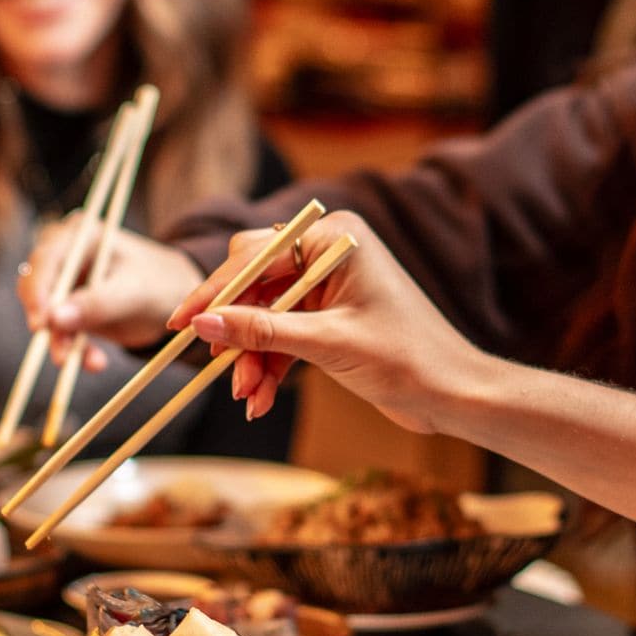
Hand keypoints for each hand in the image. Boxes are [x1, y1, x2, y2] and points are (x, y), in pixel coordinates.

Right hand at [18, 214, 205, 369]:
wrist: (176, 299)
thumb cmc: (160, 283)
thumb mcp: (133, 292)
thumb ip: (96, 303)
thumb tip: (54, 319)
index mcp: (81, 235)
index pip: (44, 259)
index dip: (37, 291)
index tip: (41, 324)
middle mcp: (66, 255)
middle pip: (38, 289)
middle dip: (49, 325)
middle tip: (61, 355)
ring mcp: (67, 283)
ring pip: (48, 316)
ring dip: (64, 344)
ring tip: (91, 363)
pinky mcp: (71, 309)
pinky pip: (62, 332)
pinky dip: (76, 349)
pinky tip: (96, 362)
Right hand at [177, 212, 483, 433]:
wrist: (453, 393)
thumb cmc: (407, 358)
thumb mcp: (327, 344)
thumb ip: (262, 332)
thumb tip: (203, 324)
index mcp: (333, 237)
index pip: (254, 255)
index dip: (214, 291)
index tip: (182, 323)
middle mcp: (327, 252)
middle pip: (253, 284)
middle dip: (236, 332)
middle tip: (217, 368)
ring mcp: (327, 285)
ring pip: (263, 316)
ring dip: (252, 357)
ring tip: (249, 397)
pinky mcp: (327, 317)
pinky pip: (282, 335)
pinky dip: (270, 366)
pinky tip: (261, 399)